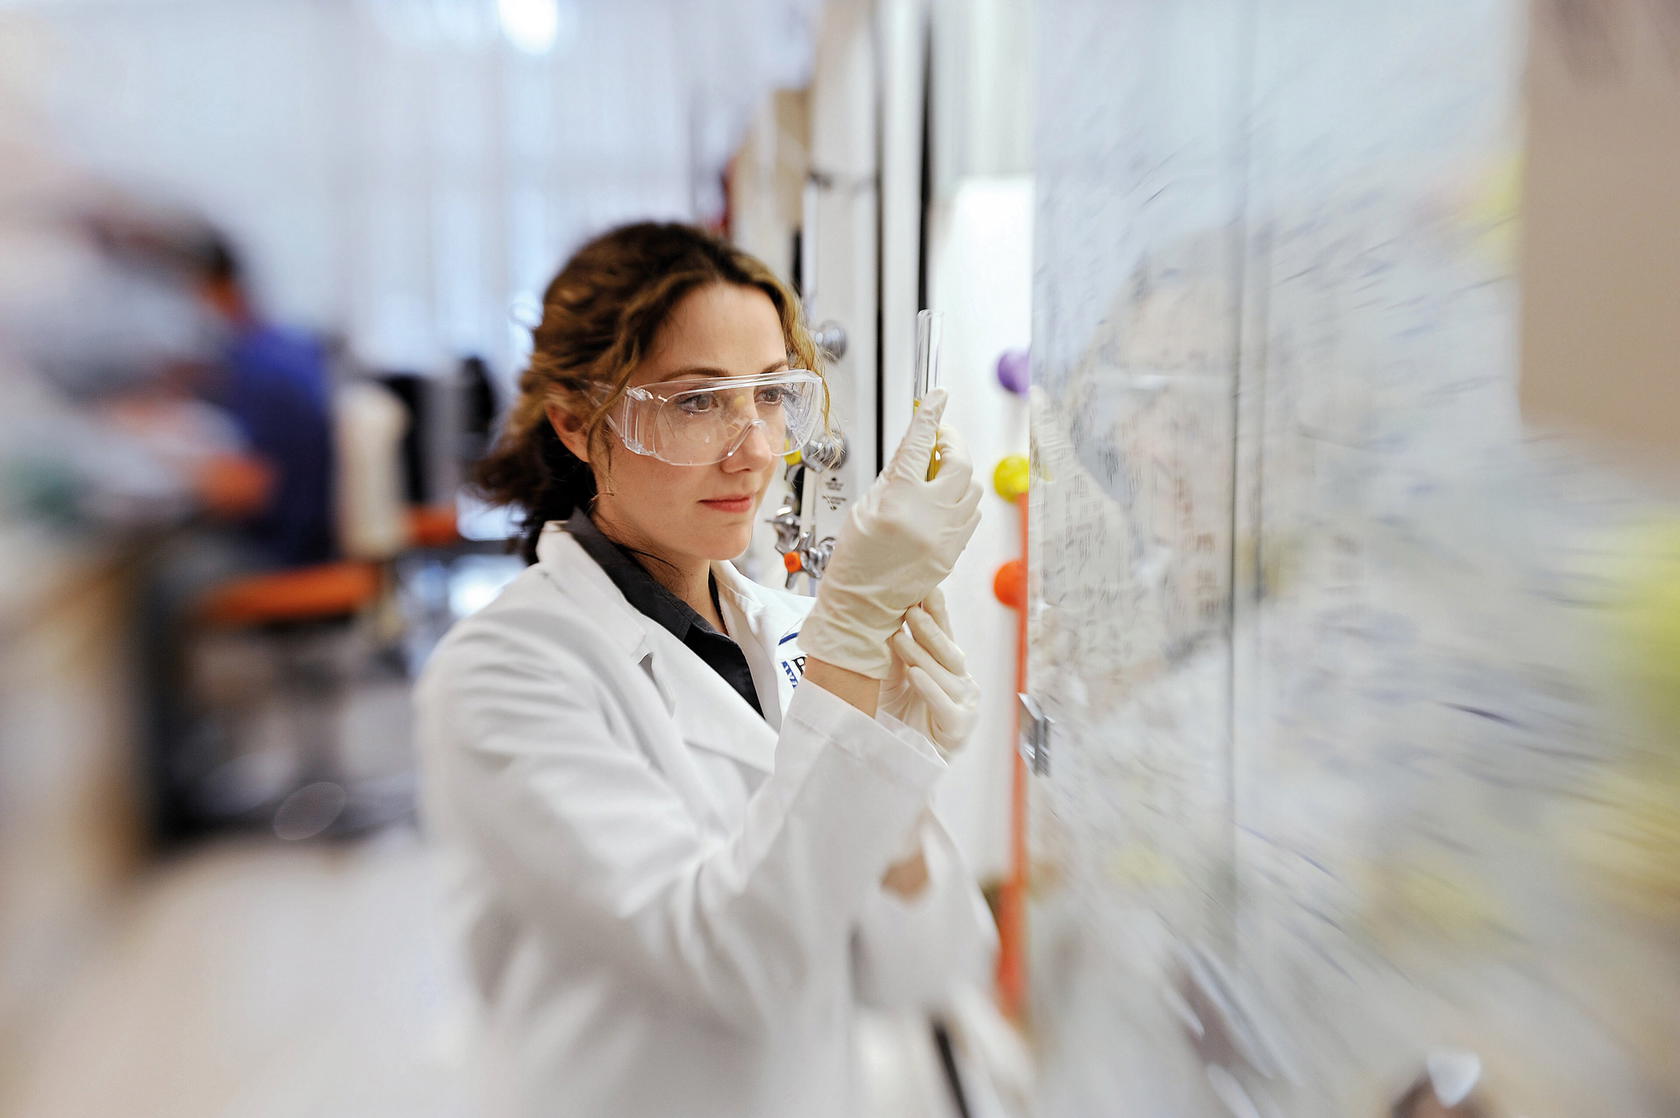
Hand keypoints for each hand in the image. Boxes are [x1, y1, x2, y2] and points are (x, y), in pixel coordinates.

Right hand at [799, 389, 982, 677]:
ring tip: (940, 474)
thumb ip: (893, 477)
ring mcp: (946, 535)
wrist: (864, 605)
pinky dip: (963, 501)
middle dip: (952, 444)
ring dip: (959, 474)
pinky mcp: (954, 551)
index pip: (920, 444)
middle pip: (959, 463)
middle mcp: (928, 515)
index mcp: (898, 499)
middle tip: (941, 439)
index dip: (931, 415)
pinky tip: (946, 503)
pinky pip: (972, 515)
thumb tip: (914, 453)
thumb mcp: (865, 507)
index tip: (938, 397)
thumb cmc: (855, 559)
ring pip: (972, 489)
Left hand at [881, 588, 979, 755]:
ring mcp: (965, 705)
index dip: (938, 612)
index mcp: (949, 668)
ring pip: (944, 675)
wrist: (902, 759)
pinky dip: (929, 689)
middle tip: (910, 609)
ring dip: (921, 655)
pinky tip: (916, 674)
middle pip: (948, 651)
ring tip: (900, 639)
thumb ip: (901, 650)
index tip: (928, 588)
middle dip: (929, 629)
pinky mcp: (958, 728)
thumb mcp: (896, 677)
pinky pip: (944, 705)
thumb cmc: (900, 716)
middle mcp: (962, 683)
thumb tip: (893, 612)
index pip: (945, 635)